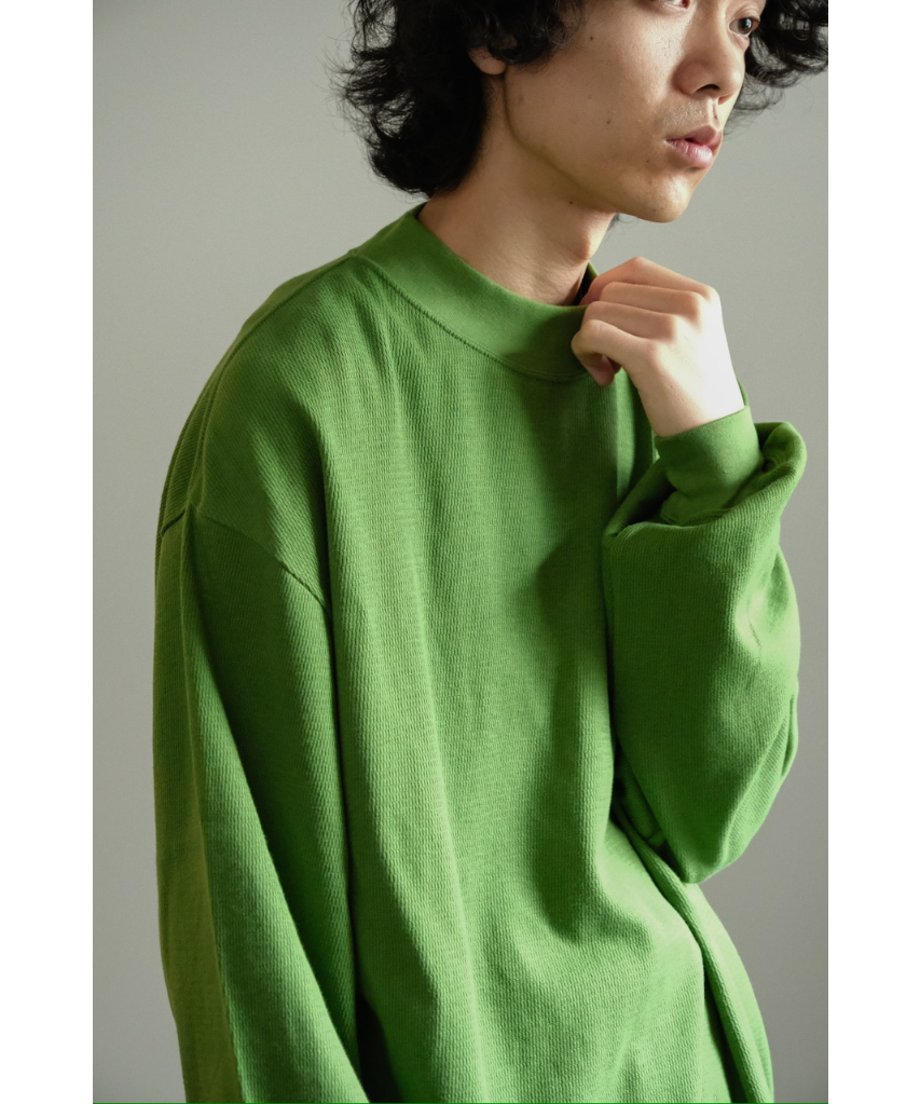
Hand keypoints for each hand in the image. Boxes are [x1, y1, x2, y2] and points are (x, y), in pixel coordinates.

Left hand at [571, 256, 744, 437]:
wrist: (713, 435)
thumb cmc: (693, 391)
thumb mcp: (692, 337)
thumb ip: (659, 309)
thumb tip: (600, 293)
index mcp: (701, 296)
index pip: (636, 268)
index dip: (606, 290)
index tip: (604, 323)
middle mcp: (690, 306)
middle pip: (612, 291)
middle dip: (596, 321)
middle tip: (607, 356)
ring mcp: (672, 329)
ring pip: (597, 312)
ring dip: (589, 342)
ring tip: (607, 369)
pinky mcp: (651, 357)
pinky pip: (593, 334)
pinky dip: (584, 353)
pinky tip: (603, 377)